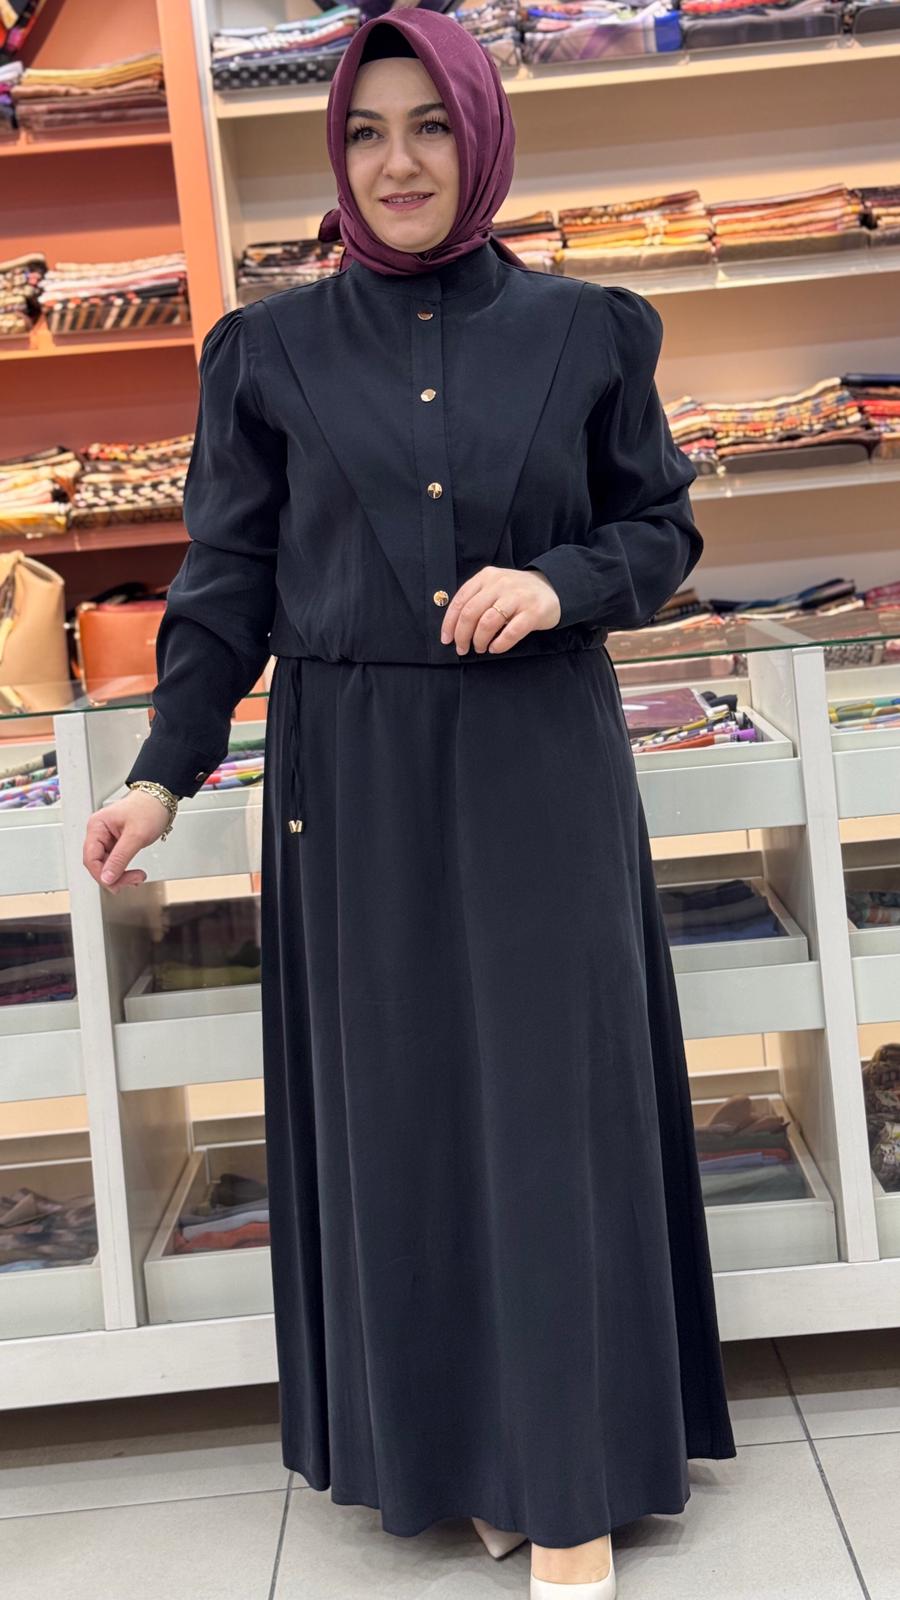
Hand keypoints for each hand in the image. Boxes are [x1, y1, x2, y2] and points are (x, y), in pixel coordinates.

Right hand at [82, 791, 169, 893]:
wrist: (161, 800)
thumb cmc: (149, 808)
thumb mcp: (136, 836)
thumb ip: (120, 858)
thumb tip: (107, 877)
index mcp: (97, 826)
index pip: (90, 858)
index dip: (102, 874)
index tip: (116, 883)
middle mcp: (98, 832)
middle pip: (97, 864)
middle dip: (113, 876)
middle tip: (132, 880)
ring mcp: (107, 838)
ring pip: (106, 865)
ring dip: (120, 875)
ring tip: (136, 877)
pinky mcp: (116, 843)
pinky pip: (114, 862)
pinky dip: (123, 870)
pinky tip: (133, 874)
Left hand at [439, 566, 560, 654]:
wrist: (553, 588)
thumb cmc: (517, 593)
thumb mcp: (495, 586)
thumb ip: (476, 598)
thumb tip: (454, 626)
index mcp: (486, 577)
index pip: (460, 601)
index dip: (450, 623)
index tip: (446, 639)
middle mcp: (500, 584)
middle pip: (471, 613)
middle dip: (462, 635)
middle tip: (462, 649)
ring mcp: (518, 597)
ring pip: (488, 622)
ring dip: (479, 640)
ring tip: (481, 648)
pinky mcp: (533, 612)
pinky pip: (511, 632)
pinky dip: (500, 644)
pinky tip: (495, 648)